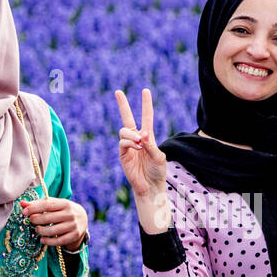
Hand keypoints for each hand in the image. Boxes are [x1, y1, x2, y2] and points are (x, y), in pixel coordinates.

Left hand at [22, 196, 87, 248]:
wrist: (83, 218)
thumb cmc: (63, 210)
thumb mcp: (54, 204)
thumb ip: (38, 203)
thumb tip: (22, 203)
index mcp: (65, 203)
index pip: (47, 205)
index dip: (34, 208)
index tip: (24, 212)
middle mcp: (70, 214)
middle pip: (48, 218)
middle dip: (35, 220)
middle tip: (30, 221)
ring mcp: (73, 225)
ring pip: (52, 231)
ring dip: (40, 231)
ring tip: (37, 229)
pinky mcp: (74, 235)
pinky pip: (59, 241)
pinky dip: (48, 241)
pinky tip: (42, 239)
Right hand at [115, 88, 170, 232]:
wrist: (150, 187)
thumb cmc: (157, 172)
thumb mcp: (159, 157)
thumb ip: (151, 145)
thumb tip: (141, 135)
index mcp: (148, 137)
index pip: (146, 117)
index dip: (146, 104)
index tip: (145, 90)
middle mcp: (136, 139)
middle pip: (127, 118)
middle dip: (122, 104)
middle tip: (117, 91)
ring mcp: (128, 146)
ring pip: (124, 131)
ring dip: (132, 134)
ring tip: (141, 142)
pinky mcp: (123, 155)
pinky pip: (123, 143)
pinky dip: (130, 143)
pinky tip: (137, 148)